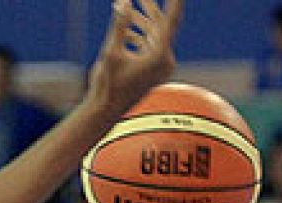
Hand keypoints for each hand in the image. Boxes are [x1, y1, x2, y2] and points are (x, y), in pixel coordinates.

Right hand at [84, 0, 183, 116]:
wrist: (106, 111)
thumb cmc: (108, 85)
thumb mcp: (111, 51)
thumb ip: (120, 25)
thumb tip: (124, 2)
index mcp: (159, 56)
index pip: (171, 20)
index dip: (175, 2)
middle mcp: (165, 61)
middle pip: (160, 26)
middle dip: (149, 8)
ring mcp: (161, 67)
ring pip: (154, 36)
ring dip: (142, 21)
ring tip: (131, 6)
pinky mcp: (155, 71)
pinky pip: (150, 46)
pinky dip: (139, 37)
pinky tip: (125, 33)